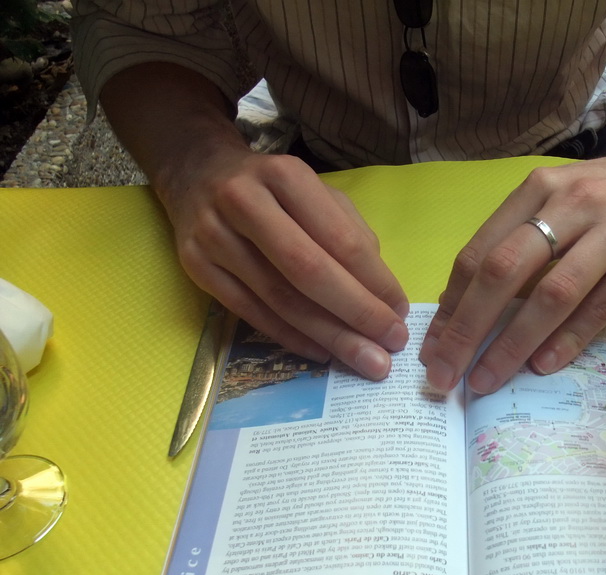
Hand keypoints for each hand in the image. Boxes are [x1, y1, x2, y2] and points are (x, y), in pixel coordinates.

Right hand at [159, 145, 409, 379]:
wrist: (196, 174)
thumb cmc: (273, 190)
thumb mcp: (316, 192)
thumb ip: (350, 233)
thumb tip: (381, 294)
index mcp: (285, 176)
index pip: (339, 238)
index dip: (374, 281)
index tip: (400, 312)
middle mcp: (244, 202)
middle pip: (308, 271)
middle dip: (356, 314)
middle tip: (390, 344)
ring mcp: (214, 236)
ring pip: (279, 298)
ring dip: (328, 335)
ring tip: (365, 360)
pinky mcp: (195, 267)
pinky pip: (250, 312)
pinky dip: (290, 336)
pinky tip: (321, 352)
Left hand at [419, 129, 605, 392]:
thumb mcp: (565, 198)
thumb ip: (524, 239)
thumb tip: (472, 302)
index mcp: (539, 190)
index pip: (479, 251)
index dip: (452, 304)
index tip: (433, 345)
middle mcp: (570, 203)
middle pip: (504, 271)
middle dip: (467, 328)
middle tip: (445, 372)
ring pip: (552, 293)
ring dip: (513, 342)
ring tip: (487, 380)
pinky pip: (604, 303)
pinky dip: (571, 338)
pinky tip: (545, 365)